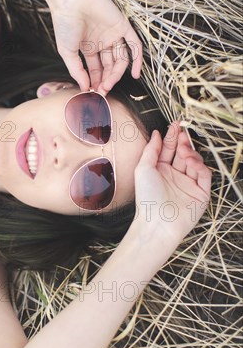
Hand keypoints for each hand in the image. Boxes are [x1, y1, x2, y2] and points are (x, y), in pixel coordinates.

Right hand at [48, 0, 142, 94]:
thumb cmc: (64, 22)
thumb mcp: (67, 51)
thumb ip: (76, 70)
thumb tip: (85, 88)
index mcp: (88, 47)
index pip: (97, 69)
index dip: (96, 82)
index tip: (94, 93)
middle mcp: (102, 42)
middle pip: (109, 66)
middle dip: (106, 80)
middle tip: (101, 91)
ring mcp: (113, 34)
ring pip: (120, 59)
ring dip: (116, 74)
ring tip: (108, 85)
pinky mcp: (122, 26)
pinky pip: (134, 44)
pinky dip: (137, 59)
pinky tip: (135, 74)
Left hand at [133, 122, 211, 246]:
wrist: (158, 223)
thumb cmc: (147, 197)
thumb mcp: (143, 169)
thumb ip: (151, 150)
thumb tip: (157, 133)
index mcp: (161, 170)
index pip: (169, 149)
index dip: (172, 137)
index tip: (175, 125)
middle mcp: (175, 176)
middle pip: (183, 153)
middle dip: (183, 143)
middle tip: (182, 134)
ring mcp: (188, 184)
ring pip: (195, 162)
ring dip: (191, 153)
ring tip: (184, 151)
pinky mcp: (201, 193)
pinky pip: (204, 176)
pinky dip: (200, 167)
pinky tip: (191, 162)